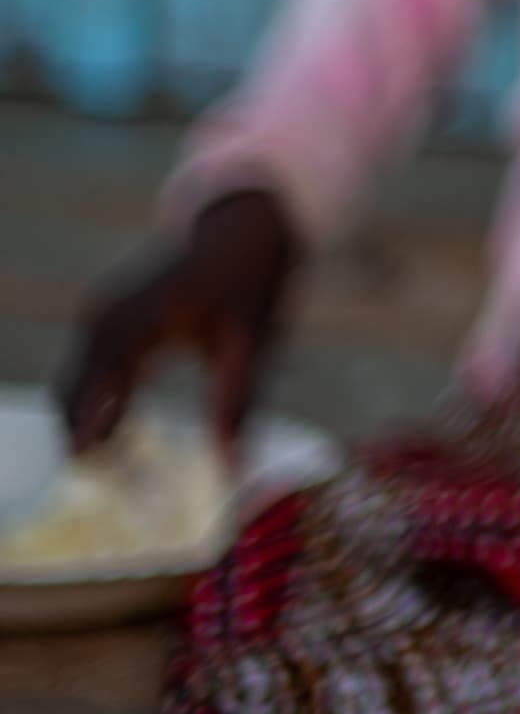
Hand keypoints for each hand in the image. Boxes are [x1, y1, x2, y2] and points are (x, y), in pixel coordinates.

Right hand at [60, 186, 301, 457]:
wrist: (242, 229)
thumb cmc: (250, 282)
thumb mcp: (253, 341)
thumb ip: (239, 403)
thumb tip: (235, 466)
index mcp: (141, 318)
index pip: (100, 389)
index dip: (95, 436)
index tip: (106, 480)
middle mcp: (106, 315)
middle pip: (73, 393)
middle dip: (84, 440)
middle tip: (116, 485)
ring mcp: (98, 314)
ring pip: (72, 386)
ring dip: (84, 425)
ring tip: (119, 469)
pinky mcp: (101, 318)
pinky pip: (84, 371)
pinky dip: (92, 404)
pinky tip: (120, 437)